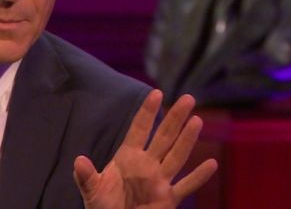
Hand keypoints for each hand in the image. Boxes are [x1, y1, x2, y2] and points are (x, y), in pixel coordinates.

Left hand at [73, 90, 216, 208]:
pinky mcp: (168, 199)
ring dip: (187, 140)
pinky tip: (212, 164)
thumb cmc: (102, 206)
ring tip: (197, 121)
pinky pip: (186, 186)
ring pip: (177, 156)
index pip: (140, 129)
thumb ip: (86, 176)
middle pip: (164, 137)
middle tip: (188, 98)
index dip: (148, 112)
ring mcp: (159, 181)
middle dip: (175, 118)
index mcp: (128, 157)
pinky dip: (198, 177)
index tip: (157, 93)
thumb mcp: (92, 190)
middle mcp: (147, 165)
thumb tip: (79, 160)